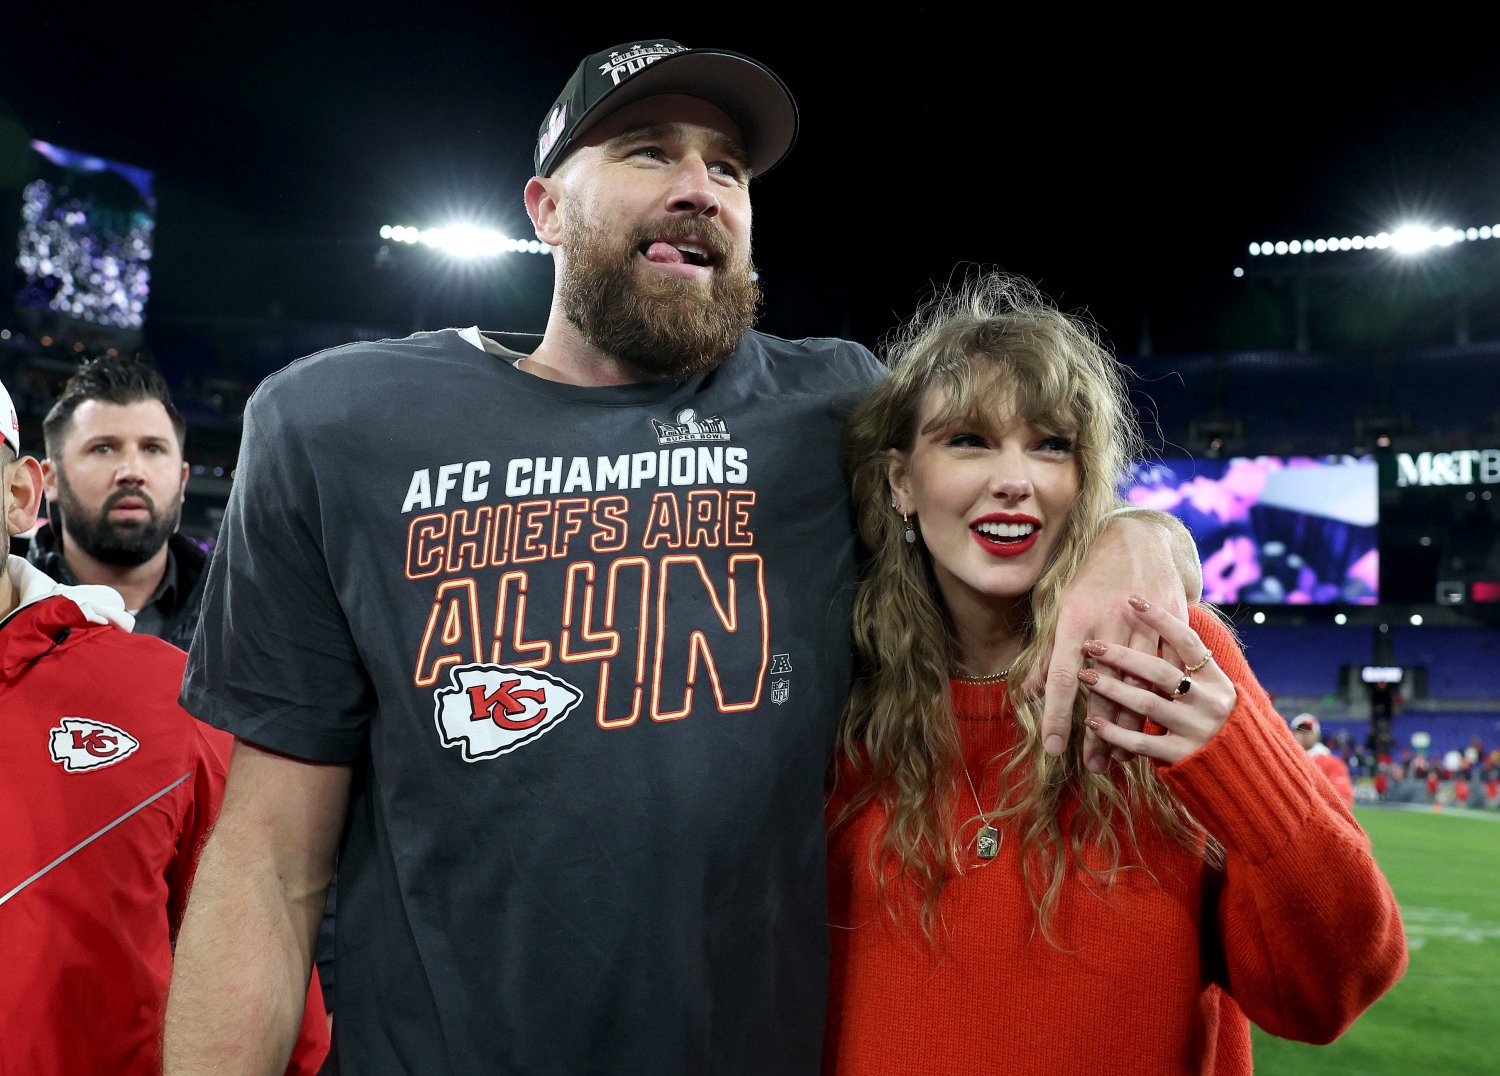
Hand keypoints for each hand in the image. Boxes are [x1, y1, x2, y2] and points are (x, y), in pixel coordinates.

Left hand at [1027, 514, 1192, 769]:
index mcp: (1075, 620)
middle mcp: (1108, 623)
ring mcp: (1143, 625)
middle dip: (1098, 733)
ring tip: (1118, 759)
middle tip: (1092, 767)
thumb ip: (1048, 653)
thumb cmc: (1090, 577)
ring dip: (1129, 726)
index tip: (1054, 749)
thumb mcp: (1061, 608)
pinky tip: (1152, 729)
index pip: (1062, 677)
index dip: (1057, 715)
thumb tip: (1029, 692)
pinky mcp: (1172, 624)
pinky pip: (1168, 672)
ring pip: (1139, 686)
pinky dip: (1160, 701)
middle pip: (1104, 690)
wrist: (1138, 539)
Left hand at [1076, 595, 1234, 764]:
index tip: (1132, 599)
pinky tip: (1092, 722)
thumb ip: (1186, 667)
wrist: (1244, 770)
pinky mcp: (1183, 756)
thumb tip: (1154, 632)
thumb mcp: (1211, 690)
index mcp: (1216, 680)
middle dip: (1121, 656)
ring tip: (1084, 677)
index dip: (1161, 619)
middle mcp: (1209, 702)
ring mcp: (1197, 729)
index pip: (1187, 641)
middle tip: (1091, 645)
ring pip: (1147, 704)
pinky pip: (1142, 742)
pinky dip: (1114, 731)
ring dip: (1111, 689)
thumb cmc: (1215, 722)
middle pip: (1160, 671)